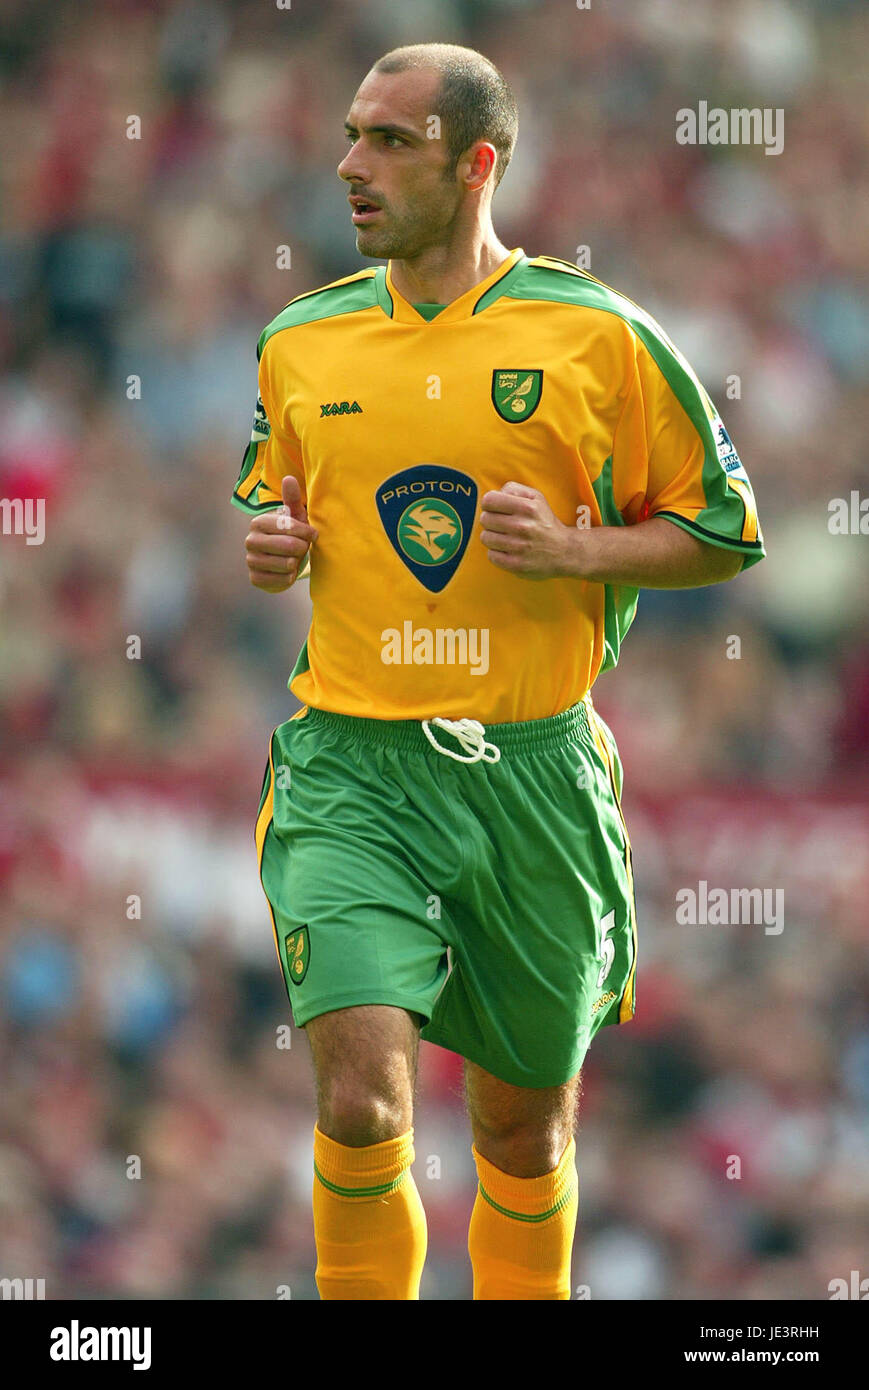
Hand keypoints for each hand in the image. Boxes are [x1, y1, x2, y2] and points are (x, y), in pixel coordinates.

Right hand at [245, 474, 317, 592]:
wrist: (281, 560)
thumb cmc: (291, 534)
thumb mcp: (294, 516)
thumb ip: (292, 499)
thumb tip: (289, 478)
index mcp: (258, 522)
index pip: (290, 527)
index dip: (307, 532)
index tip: (312, 534)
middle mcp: (250, 540)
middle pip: (290, 546)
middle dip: (303, 548)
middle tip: (302, 548)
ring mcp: (251, 561)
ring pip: (288, 564)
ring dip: (297, 563)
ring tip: (293, 558)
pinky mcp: (255, 579)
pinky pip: (283, 580)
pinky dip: (291, 577)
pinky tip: (287, 571)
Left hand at [479, 481, 571, 578]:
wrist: (564, 551)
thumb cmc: (545, 522)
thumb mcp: (536, 498)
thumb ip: (514, 489)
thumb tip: (495, 494)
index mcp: (527, 507)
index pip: (489, 500)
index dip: (489, 504)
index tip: (495, 509)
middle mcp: (523, 527)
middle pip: (485, 519)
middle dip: (491, 520)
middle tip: (501, 524)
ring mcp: (519, 547)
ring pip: (486, 537)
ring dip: (492, 537)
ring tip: (505, 538)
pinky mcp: (516, 564)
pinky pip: (491, 555)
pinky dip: (496, 553)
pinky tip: (507, 550)